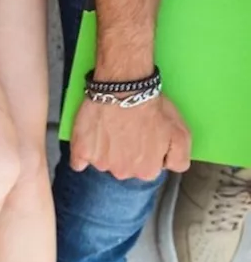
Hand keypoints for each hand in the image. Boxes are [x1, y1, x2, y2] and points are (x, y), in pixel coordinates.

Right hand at [70, 93, 190, 179]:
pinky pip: (79, 162)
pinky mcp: (81, 152)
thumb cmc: (151, 108)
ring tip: (109, 130)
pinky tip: (91, 141)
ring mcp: (100, 163)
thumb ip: (180, 159)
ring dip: (105, 151)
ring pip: (103, 164)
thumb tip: (168, 168)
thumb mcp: (182, 134)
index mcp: (147, 171)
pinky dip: (83, 155)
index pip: (146, 169)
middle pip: (124, 168)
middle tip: (126, 132)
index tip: (143, 138)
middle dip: (125, 154)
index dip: (146, 152)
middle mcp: (123, 172)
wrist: (124, 89)